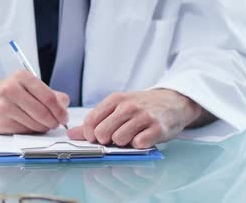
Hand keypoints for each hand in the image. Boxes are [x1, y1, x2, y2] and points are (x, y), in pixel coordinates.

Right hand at [0, 70, 69, 133]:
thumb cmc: (7, 94)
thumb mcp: (27, 86)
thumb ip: (49, 94)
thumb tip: (64, 104)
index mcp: (21, 77)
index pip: (49, 97)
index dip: (60, 110)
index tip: (63, 116)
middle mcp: (11, 89)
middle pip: (43, 112)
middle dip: (53, 121)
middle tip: (55, 123)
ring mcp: (4, 106)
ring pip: (35, 124)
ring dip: (43, 127)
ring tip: (42, 124)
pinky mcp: (1, 122)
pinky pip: (25, 131)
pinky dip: (31, 131)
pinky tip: (29, 126)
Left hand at [67, 89, 204, 148]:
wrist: (173, 101)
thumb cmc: (142, 106)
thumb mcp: (117, 107)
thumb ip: (95, 121)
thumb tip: (72, 134)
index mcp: (115, 100)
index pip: (91, 120)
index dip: (89, 134)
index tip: (94, 138)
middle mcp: (128, 107)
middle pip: (102, 132)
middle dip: (105, 140)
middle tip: (114, 138)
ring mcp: (143, 117)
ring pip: (119, 139)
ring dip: (123, 143)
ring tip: (130, 136)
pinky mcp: (158, 128)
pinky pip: (139, 144)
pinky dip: (138, 145)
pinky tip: (142, 138)